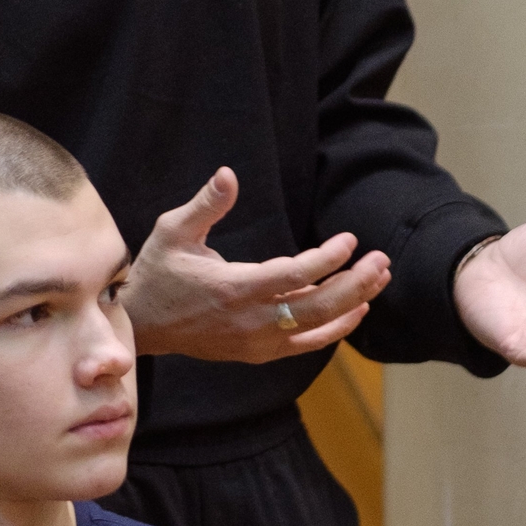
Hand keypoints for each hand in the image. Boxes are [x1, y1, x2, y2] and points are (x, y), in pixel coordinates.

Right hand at [121, 169, 389, 363]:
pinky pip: (306, 343)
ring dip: (353, 302)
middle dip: (355, 283)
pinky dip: (335, 329)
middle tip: (382, 260)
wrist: (143, 325)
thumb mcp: (173, 231)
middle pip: (318, 306)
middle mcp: (250, 321)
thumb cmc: (159, 272)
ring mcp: (257, 341)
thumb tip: (229, 174)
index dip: (327, 259)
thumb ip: (206, 204)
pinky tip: (357, 309)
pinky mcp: (259, 352)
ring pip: (317, 327)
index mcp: (233, 288)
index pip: (294, 276)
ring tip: (379, 278)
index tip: (351, 239)